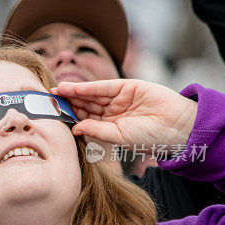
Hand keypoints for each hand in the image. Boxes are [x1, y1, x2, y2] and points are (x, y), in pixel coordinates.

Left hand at [53, 79, 197, 149]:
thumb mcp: (119, 136)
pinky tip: (70, 88)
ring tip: (55, 93)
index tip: (52, 116)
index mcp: (111, 127)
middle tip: (48, 102)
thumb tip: (74, 128)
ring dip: (73, 93)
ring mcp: (119, 99)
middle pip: (85, 106)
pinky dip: (86, 87)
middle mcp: (113, 112)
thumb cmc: (150, 137)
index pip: (85, 120)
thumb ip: (97, 130)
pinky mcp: (126, 86)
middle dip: (67, 103)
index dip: (69, 117)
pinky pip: (102, 86)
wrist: (176, 126)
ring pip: (91, 95)